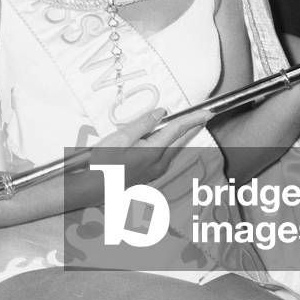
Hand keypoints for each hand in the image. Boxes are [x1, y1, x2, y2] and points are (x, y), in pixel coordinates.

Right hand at [91, 108, 209, 187]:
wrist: (92, 187)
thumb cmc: (103, 162)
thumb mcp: (121, 137)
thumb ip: (143, 124)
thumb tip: (161, 113)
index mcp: (153, 152)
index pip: (177, 130)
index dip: (192, 119)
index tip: (207, 112)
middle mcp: (158, 164)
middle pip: (180, 141)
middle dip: (193, 127)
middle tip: (205, 116)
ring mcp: (155, 171)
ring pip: (175, 150)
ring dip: (184, 136)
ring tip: (192, 124)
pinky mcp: (150, 175)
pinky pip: (167, 157)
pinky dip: (173, 145)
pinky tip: (171, 140)